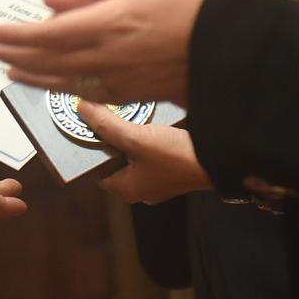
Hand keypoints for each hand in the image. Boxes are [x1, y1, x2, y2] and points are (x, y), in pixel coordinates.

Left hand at [0, 0, 219, 105]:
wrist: (242, 50)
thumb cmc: (204, 2)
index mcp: (110, 22)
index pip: (48, 35)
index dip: (16, 36)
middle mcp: (109, 56)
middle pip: (48, 61)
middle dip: (14, 55)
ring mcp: (122, 80)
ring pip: (64, 82)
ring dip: (32, 76)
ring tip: (9, 70)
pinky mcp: (137, 93)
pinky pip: (89, 93)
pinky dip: (62, 89)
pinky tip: (52, 85)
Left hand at [77, 108, 210, 204]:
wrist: (217, 160)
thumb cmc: (174, 156)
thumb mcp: (136, 138)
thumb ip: (106, 125)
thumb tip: (81, 108)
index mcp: (125, 189)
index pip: (96, 169)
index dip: (89, 148)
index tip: (84, 126)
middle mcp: (139, 189)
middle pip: (114, 161)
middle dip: (109, 139)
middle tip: (103, 116)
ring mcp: (156, 181)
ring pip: (132, 156)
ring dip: (128, 137)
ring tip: (123, 116)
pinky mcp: (171, 171)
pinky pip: (149, 154)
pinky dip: (145, 139)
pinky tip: (146, 123)